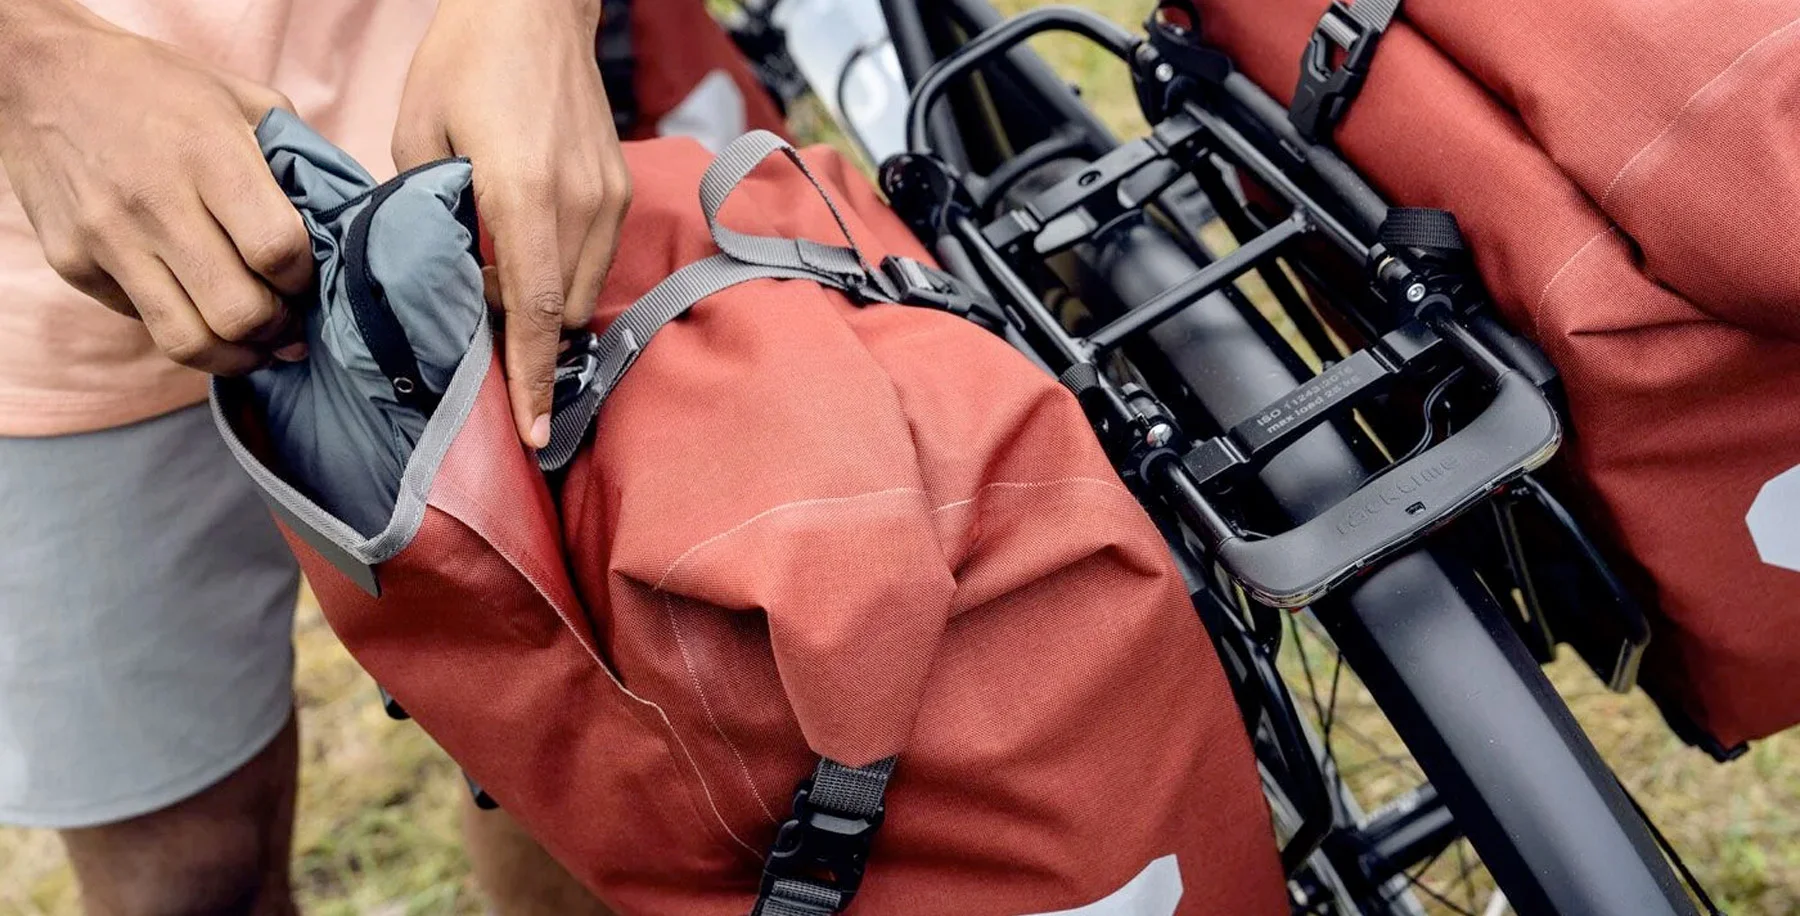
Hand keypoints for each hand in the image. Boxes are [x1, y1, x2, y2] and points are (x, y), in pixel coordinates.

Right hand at [0, 0, 313, 374]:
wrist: (40, 75)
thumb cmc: (157, 87)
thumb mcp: (240, 98)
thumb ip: (297, 156)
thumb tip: (345, 218)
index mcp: (208, 155)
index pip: (277, 251)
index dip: (305, 280)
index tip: (307, 279)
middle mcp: (155, 202)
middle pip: (239, 313)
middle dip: (279, 332)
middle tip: (290, 327)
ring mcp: (108, 239)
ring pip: (188, 340)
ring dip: (236, 356)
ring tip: (256, 346)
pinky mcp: (74, 264)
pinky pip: (143, 322)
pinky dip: (181, 328)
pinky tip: (198, 307)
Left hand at [392, 0, 629, 447]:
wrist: (533, 6)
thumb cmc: (465, 59)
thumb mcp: (417, 132)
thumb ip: (425, 211)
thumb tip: (427, 274)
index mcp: (522, 192)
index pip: (532, 309)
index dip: (531, 377)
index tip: (531, 432)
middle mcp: (578, 203)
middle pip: (559, 314)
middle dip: (525, 345)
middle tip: (480, 349)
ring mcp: (606, 196)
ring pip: (580, 292)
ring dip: (542, 309)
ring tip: (499, 297)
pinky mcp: (617, 187)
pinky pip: (594, 260)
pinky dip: (561, 277)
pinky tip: (526, 258)